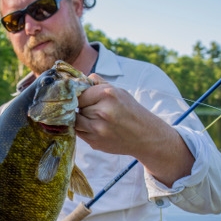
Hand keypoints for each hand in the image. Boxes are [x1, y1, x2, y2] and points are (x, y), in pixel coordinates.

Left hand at [75, 74, 194, 186]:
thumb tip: (79, 78)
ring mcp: (97, 129)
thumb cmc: (131, 111)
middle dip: (82, 107)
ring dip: (80, 119)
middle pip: (77, 107)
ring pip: (75, 121)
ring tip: (93, 118)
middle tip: (94, 109)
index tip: (85, 97)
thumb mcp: (119, 91)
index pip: (79, 93)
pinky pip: (79, 133)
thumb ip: (98, 84)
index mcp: (107, 94)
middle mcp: (101, 112)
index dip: (81, 95)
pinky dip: (83, 129)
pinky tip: (96, 127)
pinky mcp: (94, 142)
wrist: (145, 136)